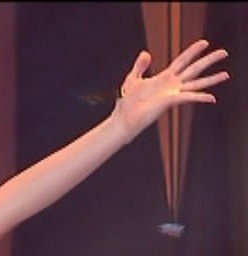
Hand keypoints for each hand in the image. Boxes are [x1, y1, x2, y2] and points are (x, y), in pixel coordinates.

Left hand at [114, 39, 228, 143]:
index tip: (204, 42)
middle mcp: (173, 85)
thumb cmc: (128, 101)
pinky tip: (211, 98)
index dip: (193, 51)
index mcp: (165, 78)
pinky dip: (200, 97)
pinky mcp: (170, 101)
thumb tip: (146, 53)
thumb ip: (140, 66)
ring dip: (212, 79)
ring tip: (226, 74)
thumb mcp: (133, 79)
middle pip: (195, 68)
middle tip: (224, 52)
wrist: (124, 118)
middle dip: (210, 60)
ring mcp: (173, 93)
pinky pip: (188, 97)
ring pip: (197, 83)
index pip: (183, 60)